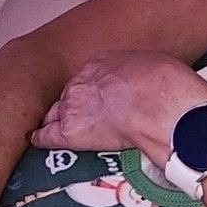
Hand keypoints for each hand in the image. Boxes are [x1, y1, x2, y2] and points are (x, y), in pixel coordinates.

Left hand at [31, 51, 206, 156]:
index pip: (87, 82)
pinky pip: (46, 136)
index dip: (91, 95)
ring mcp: (73, 105)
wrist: (164, 106)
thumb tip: (144, 87)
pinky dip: (42, 139)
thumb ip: (139, 76)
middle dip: (74, 109)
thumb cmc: (169, 86)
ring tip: (55, 133)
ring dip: (57, 124)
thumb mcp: (154, 66)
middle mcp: (82, 80)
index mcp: (102, 63)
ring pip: (54, 115)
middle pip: (69, 97)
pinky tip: (37, 143)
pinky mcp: (71, 132)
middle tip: (82, 121)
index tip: (98, 104)